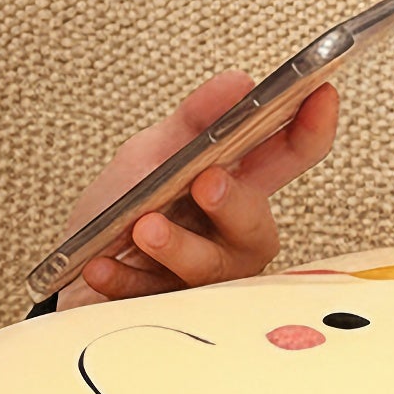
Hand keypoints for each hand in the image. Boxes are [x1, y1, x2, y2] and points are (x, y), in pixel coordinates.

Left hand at [53, 72, 338, 310]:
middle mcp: (232, 235)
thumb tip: (238, 84)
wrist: (72, 265)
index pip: (290, 156)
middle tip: (206, 182)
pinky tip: (100, 264)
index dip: (312, 127)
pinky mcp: (166, 309)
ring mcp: (205, 278)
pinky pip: (151, 295)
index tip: (321, 92)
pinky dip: (123, 277)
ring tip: (144, 226)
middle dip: (235, 203)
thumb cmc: (123, 210)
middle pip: (256, 224)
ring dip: (177, 245)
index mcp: (239, 186)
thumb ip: (194, 121)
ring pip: (210, 267)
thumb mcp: (153, 154)